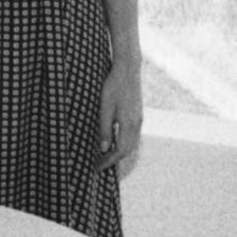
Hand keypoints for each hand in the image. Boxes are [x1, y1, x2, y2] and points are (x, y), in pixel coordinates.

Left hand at [95, 60, 142, 177]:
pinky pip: (133, 135)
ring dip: (119, 152)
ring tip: (105, 156)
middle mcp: (136, 124)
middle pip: (127, 150)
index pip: (120, 151)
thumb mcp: (105, 107)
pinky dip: (124, 143)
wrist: (128, 69)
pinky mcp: (138, 113)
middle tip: (99, 164)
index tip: (97, 167)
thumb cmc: (114, 86)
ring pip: (131, 143)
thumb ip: (104, 128)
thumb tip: (103, 149)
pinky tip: (115, 141)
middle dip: (114, 159)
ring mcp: (139, 119)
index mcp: (128, 124)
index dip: (108, 161)